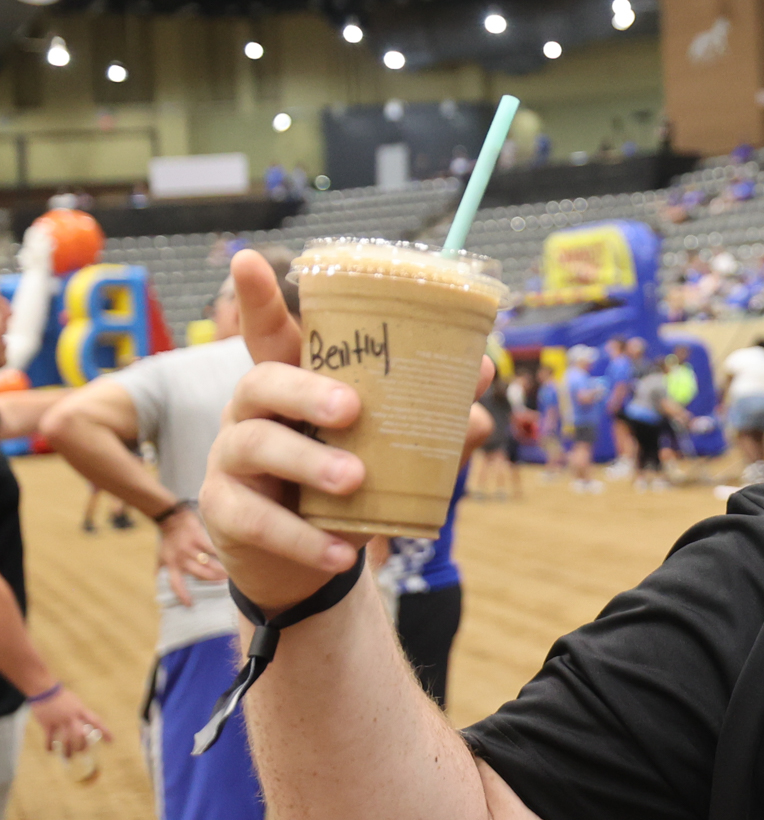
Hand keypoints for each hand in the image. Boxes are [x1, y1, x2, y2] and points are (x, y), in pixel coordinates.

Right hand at [30, 685, 110, 756]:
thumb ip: (81, 713)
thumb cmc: (61, 696)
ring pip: (66, 739)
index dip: (104, 732)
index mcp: (81, 710)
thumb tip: (87, 725)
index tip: (111, 741)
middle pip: (81, 734)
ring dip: (68, 751)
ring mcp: (59, 720)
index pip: (96, 722)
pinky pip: (49, 738)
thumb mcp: (76, 702)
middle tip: (82, 751)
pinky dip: (50, 746)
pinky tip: (50, 751)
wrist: (44, 689)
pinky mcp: (47, 723)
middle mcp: (72, 716)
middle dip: (83, 745)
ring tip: (68, 757)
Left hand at [156, 506, 221, 607]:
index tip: (190, 604)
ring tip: (230, 575)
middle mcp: (181, 558)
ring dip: (220, 570)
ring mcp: (190, 548)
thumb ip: (161, 569)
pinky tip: (230, 557)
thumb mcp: (161, 556)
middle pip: (200, 574)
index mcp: (172, 564)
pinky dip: (221, 554)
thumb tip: (159, 582)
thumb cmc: (167, 539)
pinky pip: (212, 549)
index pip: (175, 583)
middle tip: (223, 584)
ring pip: (208, 563)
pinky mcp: (198, 537)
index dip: (182, 595)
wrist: (170, 519)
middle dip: (213, 580)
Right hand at [201, 250, 494, 611]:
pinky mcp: (227, 513)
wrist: (314, 561)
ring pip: (257, 446)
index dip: (257, 298)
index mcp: (292, 386)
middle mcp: (253, 413)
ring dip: (310, 463)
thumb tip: (481, 376)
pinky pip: (258, 521)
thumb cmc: (349, 488)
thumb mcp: (390, 453)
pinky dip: (303, 539)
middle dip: (305, 391)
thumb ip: (431, 417)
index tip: (249, 258)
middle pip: (262, 381)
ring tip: (356, 482)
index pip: (270, 335)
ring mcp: (232, 461)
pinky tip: (341, 552)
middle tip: (353, 409)